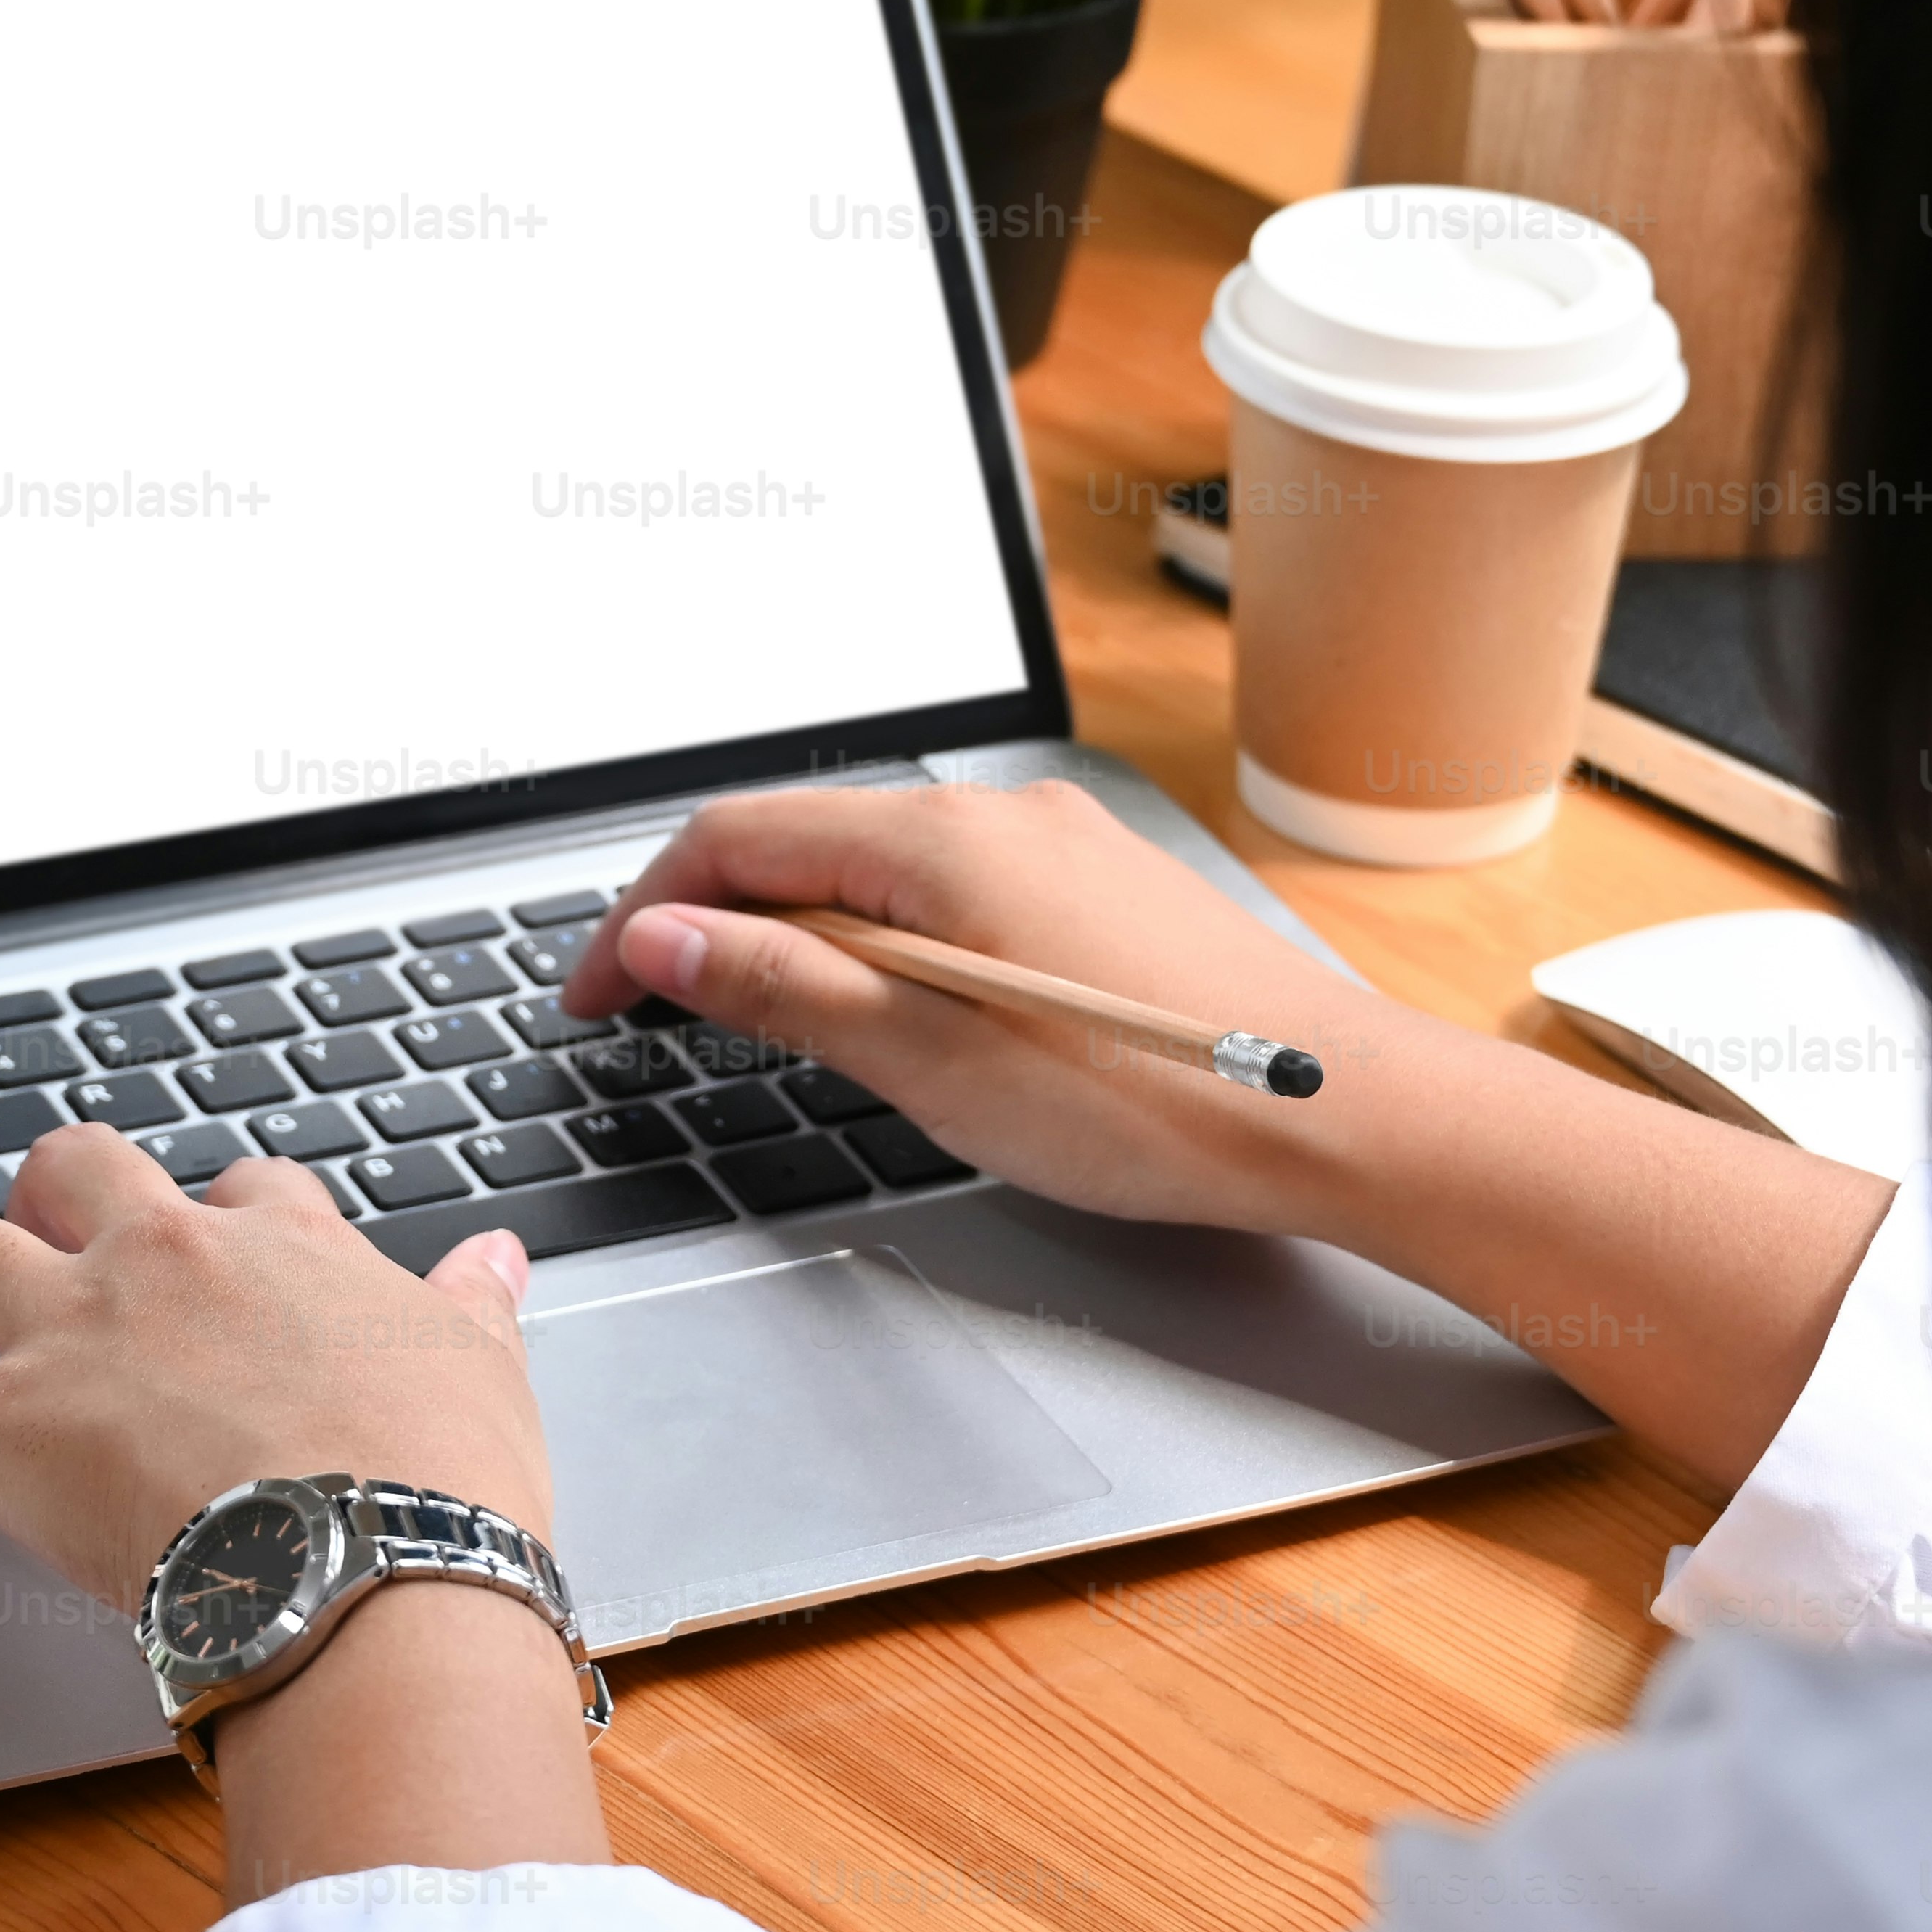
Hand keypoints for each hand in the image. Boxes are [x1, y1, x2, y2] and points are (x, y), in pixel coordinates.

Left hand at [0, 1123, 550, 1615]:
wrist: (373, 1571)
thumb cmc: (439, 1487)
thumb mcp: (483, 1376)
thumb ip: (472, 1310)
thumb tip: (495, 1261)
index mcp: (286, 1251)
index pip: (244, 1191)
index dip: (219, 1215)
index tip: (215, 1245)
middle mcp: (166, 1265)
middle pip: (76, 1172)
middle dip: (49, 1196)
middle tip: (38, 1241)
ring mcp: (73, 1338)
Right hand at [564, 775, 1458, 1230]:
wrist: (1334, 1113)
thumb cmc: (1146, 1097)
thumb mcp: (927, 1055)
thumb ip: (785, 987)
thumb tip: (662, 937)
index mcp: (939, 840)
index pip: (736, 837)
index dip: (643, 913)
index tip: (596, 994)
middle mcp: (998, 818)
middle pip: (806, 846)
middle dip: (712, 921)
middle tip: (656, 1015)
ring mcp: (1057, 853)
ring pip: (881, 877)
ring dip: (801, 939)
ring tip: (767, 1028)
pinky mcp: (1099, 899)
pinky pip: (953, 901)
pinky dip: (887, 948)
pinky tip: (897, 1020)